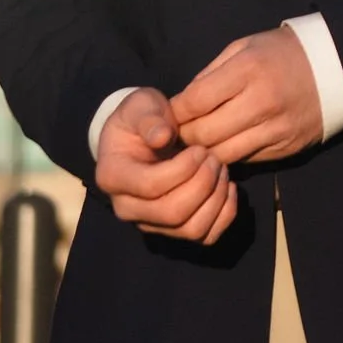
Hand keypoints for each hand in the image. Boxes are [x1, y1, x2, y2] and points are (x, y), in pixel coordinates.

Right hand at [94, 86, 238, 245]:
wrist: (144, 135)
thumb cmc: (141, 118)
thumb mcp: (140, 105)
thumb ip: (149, 117)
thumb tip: (162, 137)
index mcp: (113, 177)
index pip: (150, 186)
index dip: (182, 169)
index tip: (200, 148)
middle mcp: (126, 208)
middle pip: (172, 213)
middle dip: (202, 185)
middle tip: (214, 158)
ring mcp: (151, 223)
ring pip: (191, 229)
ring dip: (215, 199)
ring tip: (222, 169)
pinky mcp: (174, 230)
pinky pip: (205, 236)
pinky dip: (224, 215)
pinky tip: (229, 187)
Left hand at [172, 29, 322, 165]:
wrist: (335, 68)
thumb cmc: (280, 53)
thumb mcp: (243, 47)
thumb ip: (210, 74)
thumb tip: (181, 104)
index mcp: (247, 71)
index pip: (196, 101)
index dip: (175, 112)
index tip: (167, 115)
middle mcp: (261, 103)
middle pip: (205, 134)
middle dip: (184, 137)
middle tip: (176, 135)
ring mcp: (275, 129)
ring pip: (223, 155)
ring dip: (205, 152)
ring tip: (196, 145)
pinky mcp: (285, 148)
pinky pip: (246, 160)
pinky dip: (230, 156)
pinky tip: (224, 146)